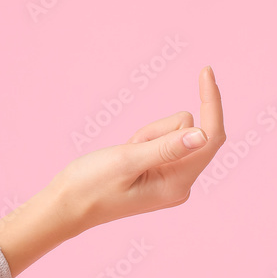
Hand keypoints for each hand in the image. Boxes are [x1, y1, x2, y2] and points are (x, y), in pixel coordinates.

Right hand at [0, 66, 224, 277]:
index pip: (210, 138)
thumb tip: (202, 136)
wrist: (65, 206)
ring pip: (175, 133)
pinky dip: (144, 141)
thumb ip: (167, 147)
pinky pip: (163, 141)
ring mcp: (172, 180)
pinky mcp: (162, 173)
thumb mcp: (127, 161)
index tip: (206, 71)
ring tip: (125, 154)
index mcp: (178, 184)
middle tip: (132, 145)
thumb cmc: (90, 186)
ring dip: (149, 134)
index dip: (211, 103)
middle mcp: (182, 184)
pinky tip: (126, 157)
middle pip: (190, 133)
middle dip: (160, 130)